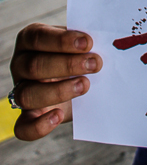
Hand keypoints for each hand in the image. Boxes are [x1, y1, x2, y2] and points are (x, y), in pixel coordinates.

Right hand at [10, 23, 101, 140]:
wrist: (76, 76)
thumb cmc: (78, 52)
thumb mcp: (79, 42)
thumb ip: (85, 42)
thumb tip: (108, 41)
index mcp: (30, 39)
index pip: (38, 37)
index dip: (61, 41)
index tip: (88, 43)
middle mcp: (20, 64)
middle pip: (34, 66)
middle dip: (68, 65)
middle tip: (95, 64)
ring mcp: (20, 91)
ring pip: (27, 95)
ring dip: (58, 91)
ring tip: (85, 85)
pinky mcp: (26, 117)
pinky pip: (22, 127)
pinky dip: (38, 126)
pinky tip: (58, 116)